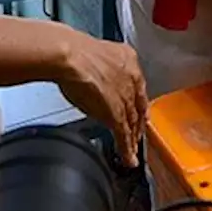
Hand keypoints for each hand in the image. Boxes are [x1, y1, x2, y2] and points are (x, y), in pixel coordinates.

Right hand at [57, 32, 147, 166]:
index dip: (139, 103)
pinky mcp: (116, 113)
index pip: (139, 87)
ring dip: (132, 139)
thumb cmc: (75, 51)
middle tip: (137, 135)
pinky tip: (128, 158)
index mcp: (128, 59)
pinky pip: (124, 134)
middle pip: (138, 106)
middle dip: (138, 123)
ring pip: (132, 122)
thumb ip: (104, 69)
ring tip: (132, 152)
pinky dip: (126, 149)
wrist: (70, 56)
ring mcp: (125, 97)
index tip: (140, 112)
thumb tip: (96, 76)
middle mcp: (132, 78)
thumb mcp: (97, 55)